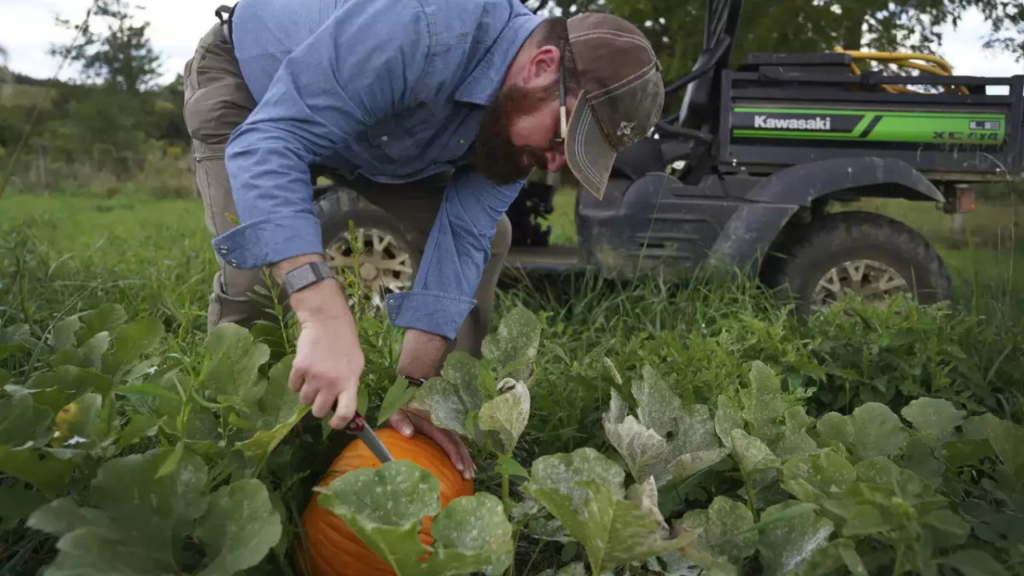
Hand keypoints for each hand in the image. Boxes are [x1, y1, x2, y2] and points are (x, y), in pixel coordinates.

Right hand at [289, 314, 364, 428]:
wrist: (327, 322)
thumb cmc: (346, 343)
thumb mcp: (357, 365)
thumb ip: (349, 385)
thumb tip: (343, 406)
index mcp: (350, 383)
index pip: (346, 413)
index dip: (339, 423)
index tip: (334, 423)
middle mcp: (332, 383)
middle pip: (319, 411)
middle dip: (319, 407)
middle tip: (321, 396)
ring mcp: (314, 377)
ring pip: (304, 401)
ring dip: (307, 394)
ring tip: (313, 379)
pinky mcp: (299, 369)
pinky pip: (293, 388)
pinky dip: (297, 383)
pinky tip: (304, 371)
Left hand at [387, 406, 475, 479]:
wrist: (400, 400)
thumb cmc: (398, 408)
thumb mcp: (396, 412)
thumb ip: (400, 421)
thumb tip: (408, 433)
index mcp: (431, 422)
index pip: (446, 439)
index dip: (454, 453)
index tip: (459, 466)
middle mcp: (440, 426)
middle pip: (457, 443)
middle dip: (464, 459)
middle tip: (469, 475)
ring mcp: (441, 429)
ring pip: (458, 444)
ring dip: (465, 459)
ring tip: (471, 475)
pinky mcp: (439, 434)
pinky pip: (453, 444)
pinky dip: (461, 455)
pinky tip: (466, 466)